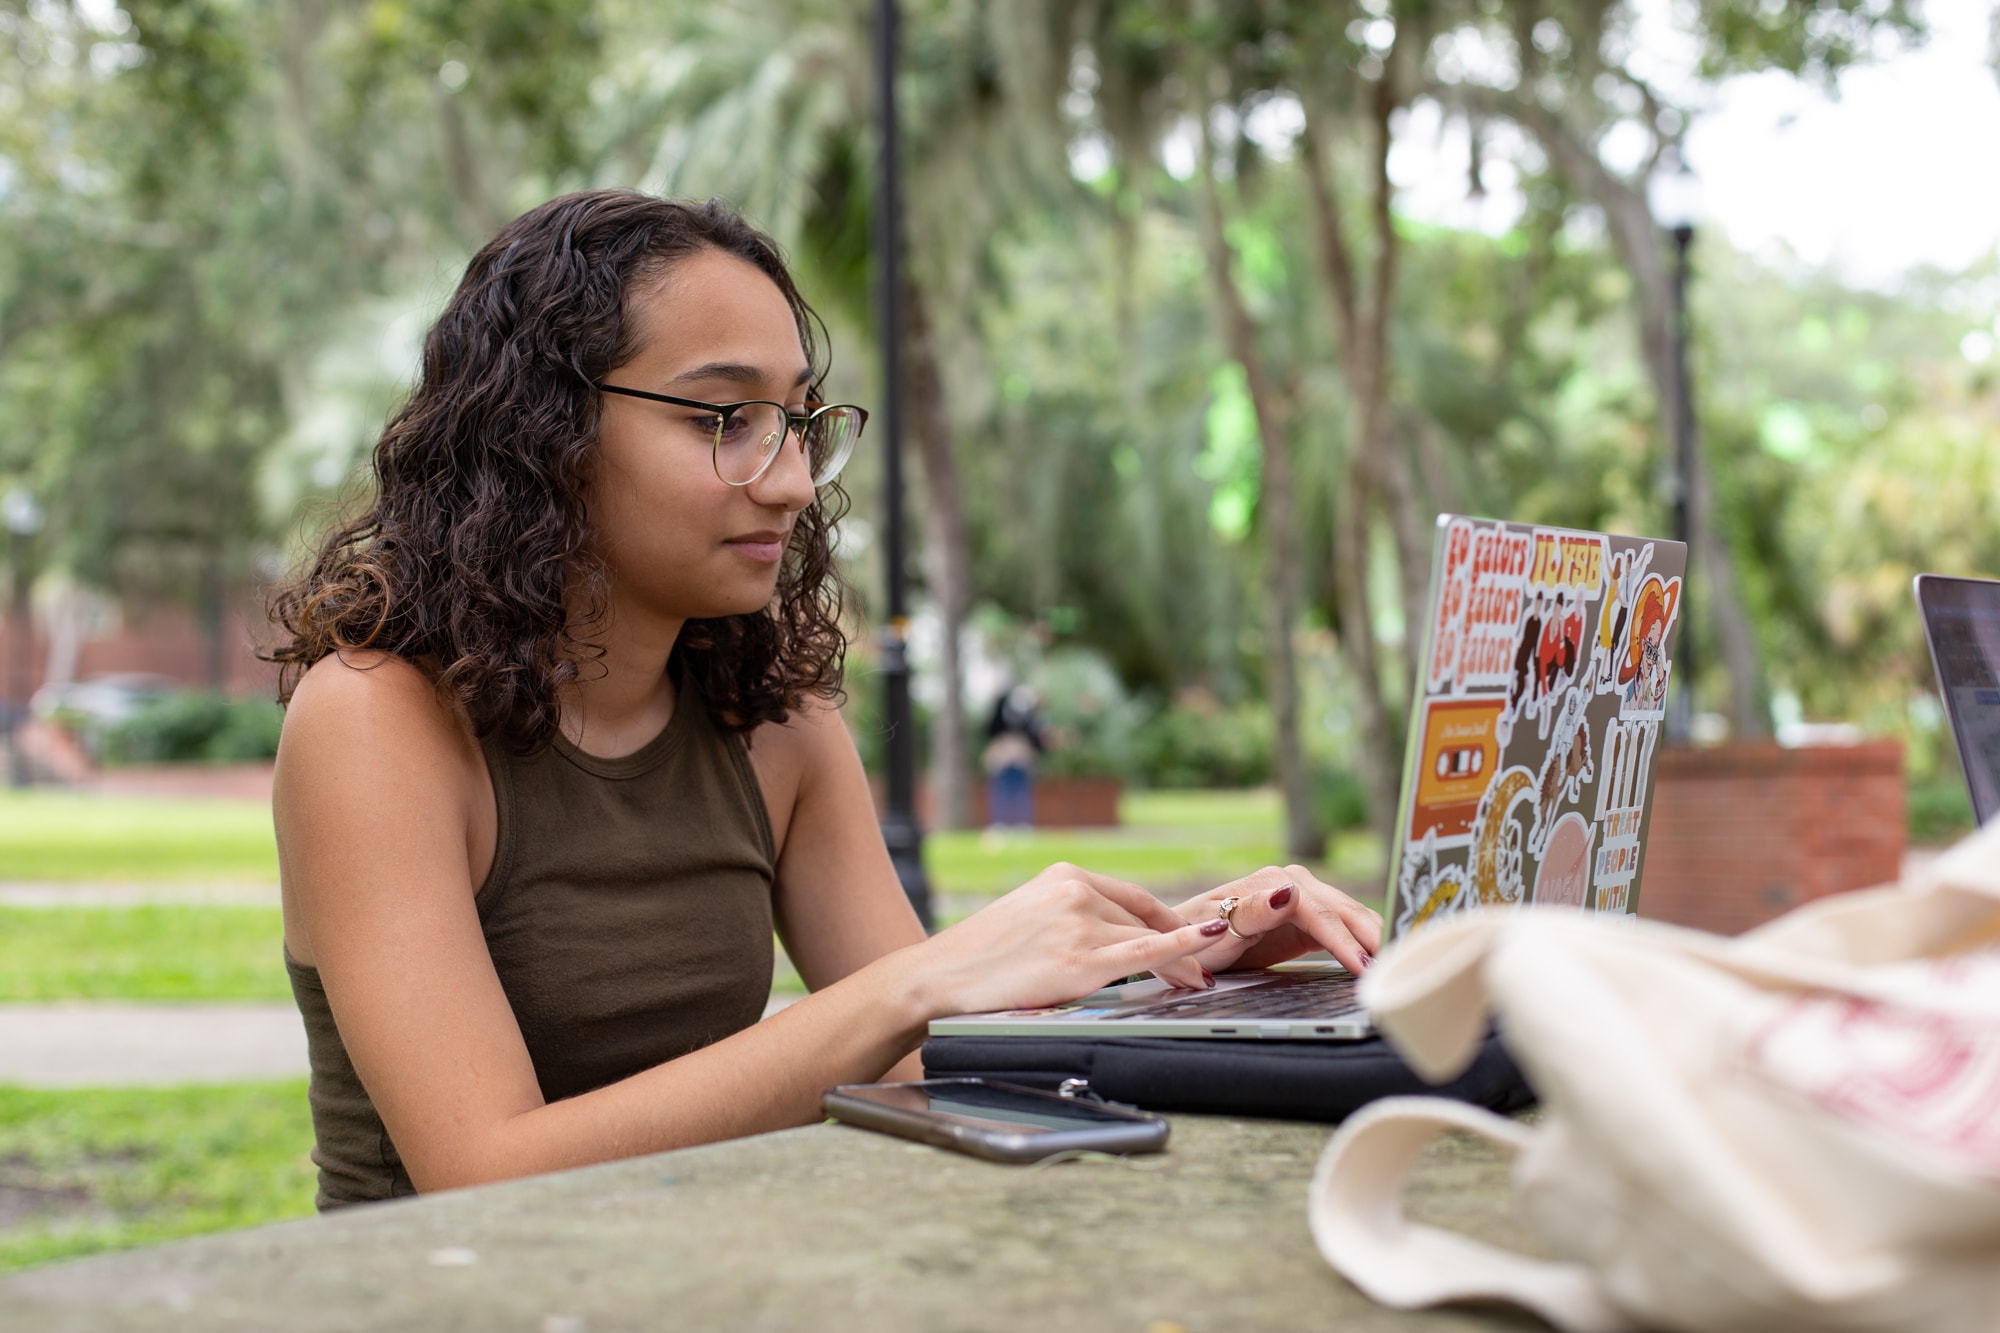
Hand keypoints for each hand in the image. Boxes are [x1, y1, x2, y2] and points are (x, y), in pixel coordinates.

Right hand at [908, 862, 1227, 1016]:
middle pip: (1143, 919)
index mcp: (1064, 874)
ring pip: (1144, 939)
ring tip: (1195, 984)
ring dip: (1178, 963)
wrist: (939, 976)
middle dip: (1176, 946)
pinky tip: (1207, 943)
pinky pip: (1144, 952)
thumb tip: (1112, 936)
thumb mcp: (1030, 914)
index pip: (1131, 897)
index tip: (1192, 936)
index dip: (1167, 920)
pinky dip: (1181, 947)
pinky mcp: (1080, 960)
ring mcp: (1079, 924)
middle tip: (1199, 973)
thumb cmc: (980, 956)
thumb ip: (1070, 914)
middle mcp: (1075, 890)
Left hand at [1173, 866, 1382, 975]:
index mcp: (1274, 882)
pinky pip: (1344, 929)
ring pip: (1352, 917)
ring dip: (1375, 940)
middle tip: (1398, 969)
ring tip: (1399, 967)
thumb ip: (1253, 911)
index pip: (1322, 915)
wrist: (1182, 938)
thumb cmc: (1192, 935)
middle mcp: (1293, 882)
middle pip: (1345, 912)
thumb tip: (1287, 893)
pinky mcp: (1308, 919)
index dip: (1346, 941)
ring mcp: (1303, 898)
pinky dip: (1363, 944)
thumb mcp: (1216, 929)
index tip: (1363, 966)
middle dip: (1373, 939)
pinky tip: (1380, 960)